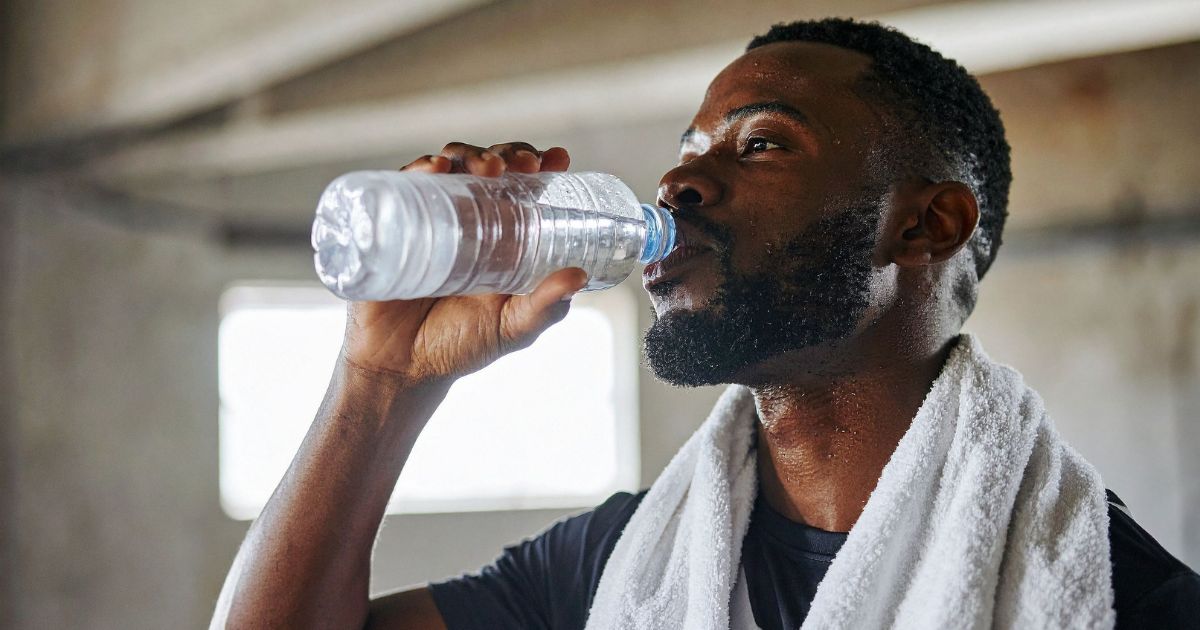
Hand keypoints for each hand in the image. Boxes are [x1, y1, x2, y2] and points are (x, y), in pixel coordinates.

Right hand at [340, 142, 585, 384]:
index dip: (541, 164)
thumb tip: (578, 276)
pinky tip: (436, 167)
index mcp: (501, 236)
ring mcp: (429, 219)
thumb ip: (544, 307)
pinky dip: (420, 167)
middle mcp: (466, 220)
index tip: (558, 158)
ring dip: (471, 154)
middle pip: (489, 168)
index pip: (524, 187)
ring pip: (451, 166)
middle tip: (523, 164)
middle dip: (509, 154)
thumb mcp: (512, 328)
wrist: (400, 370)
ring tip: (488, 167)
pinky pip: (404, 185)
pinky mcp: (392, 224)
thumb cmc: (458, 347)